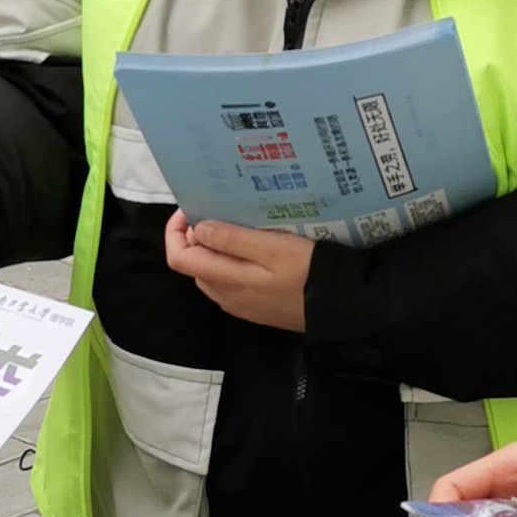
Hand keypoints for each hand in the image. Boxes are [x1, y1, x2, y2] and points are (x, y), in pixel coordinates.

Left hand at [161, 211, 310, 332]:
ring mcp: (240, 304)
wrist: (340, 307)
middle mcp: (225, 296)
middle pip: (194, 263)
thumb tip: (196, 230)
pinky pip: (230, 281)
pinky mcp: (255, 307)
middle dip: (198, 236)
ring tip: (240, 225)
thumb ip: (232, 239)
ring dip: (216, 248)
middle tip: (222, 210)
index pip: (179, 257)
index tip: (193, 209)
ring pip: (212, 271)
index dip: (176, 231)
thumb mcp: (272, 247)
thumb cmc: (308, 272)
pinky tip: (254, 248)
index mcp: (225, 280)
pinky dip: (232, 261)